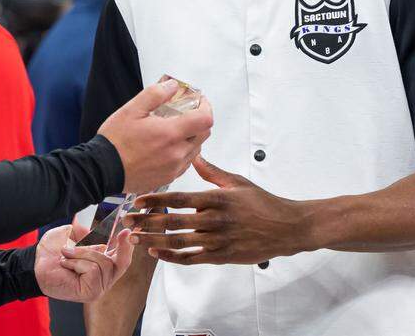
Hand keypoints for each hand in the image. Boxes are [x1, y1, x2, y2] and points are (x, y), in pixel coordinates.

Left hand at [35, 223, 135, 302]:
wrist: (34, 264)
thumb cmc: (52, 251)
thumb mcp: (71, 234)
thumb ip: (87, 232)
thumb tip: (100, 234)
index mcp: (102, 265)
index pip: (122, 259)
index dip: (128, 246)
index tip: (128, 231)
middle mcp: (103, 278)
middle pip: (122, 262)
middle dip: (121, 247)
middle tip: (123, 234)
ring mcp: (99, 287)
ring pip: (103, 263)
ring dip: (82, 253)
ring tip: (66, 255)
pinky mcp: (91, 292)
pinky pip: (93, 269)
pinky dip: (78, 262)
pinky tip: (66, 265)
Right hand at [98, 80, 213, 193]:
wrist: (101, 171)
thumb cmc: (115, 140)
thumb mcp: (131, 109)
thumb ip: (155, 94)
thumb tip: (173, 85)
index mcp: (170, 134)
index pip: (205, 119)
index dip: (206, 106)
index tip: (199, 100)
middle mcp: (177, 153)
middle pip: (204, 134)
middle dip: (199, 120)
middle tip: (185, 112)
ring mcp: (174, 168)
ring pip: (196, 149)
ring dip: (191, 137)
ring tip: (172, 130)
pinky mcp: (168, 178)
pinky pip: (184, 163)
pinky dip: (182, 152)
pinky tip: (166, 146)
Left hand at [121, 156, 309, 264]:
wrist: (286, 228)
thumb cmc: (263, 203)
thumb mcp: (238, 182)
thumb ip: (213, 172)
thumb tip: (195, 156)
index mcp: (216, 199)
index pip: (179, 199)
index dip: (155, 200)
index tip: (137, 200)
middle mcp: (214, 220)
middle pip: (173, 222)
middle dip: (147, 222)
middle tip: (127, 221)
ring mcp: (218, 240)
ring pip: (179, 243)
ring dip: (154, 240)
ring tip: (135, 238)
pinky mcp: (222, 256)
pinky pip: (192, 259)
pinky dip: (172, 257)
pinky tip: (158, 253)